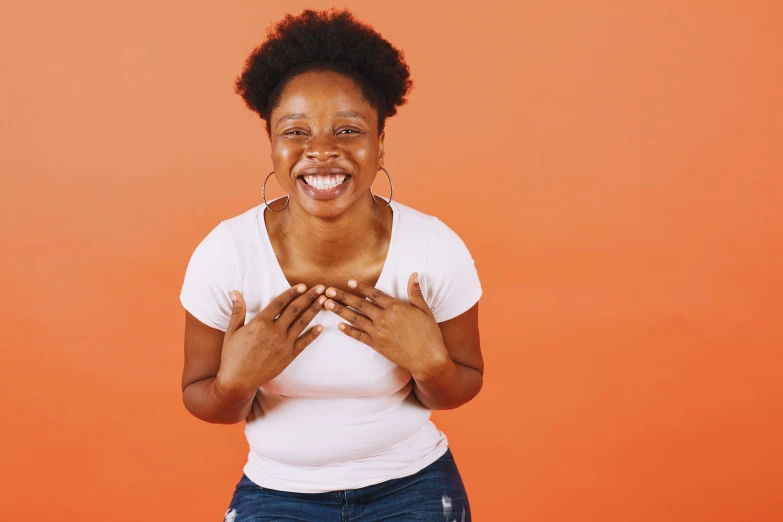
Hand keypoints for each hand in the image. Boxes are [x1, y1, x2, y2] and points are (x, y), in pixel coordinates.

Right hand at [216, 283, 325, 399]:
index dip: (292, 293)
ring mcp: (283, 344)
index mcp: (260, 323)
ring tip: (324, 301)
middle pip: (295, 310)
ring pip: (302, 323)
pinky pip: (304, 342)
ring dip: (314, 310)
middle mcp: (274, 332)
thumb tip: (234, 292)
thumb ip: (237, 311)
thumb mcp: (232, 331)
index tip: (302, 285)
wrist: (238, 381)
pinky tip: (321, 326)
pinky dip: (313, 334)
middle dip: (309, 297)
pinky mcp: (289, 356)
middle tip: (321, 288)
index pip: (280, 303)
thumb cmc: (232, 356)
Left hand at [323, 273, 448, 379]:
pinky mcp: (377, 345)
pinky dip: (348, 330)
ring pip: (355, 318)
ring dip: (339, 310)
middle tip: (327, 290)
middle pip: (360, 304)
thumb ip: (415, 292)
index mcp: (396, 307)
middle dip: (342, 296)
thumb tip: (414, 274)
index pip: (374, 294)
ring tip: (326, 304)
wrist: (428, 359)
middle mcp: (384, 318)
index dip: (361, 287)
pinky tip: (339, 325)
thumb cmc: (429, 334)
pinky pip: (359, 336)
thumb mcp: (424, 310)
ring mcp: (379, 332)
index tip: (349, 281)